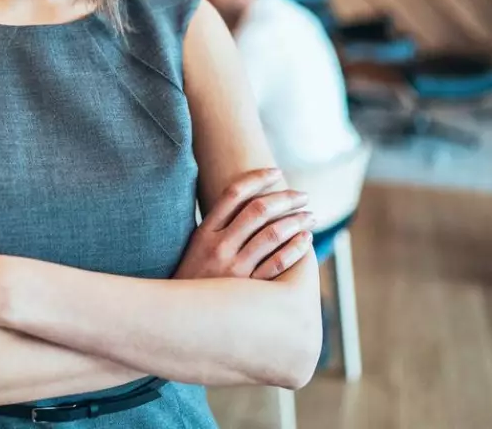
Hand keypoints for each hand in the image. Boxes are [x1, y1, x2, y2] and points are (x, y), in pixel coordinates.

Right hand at [175, 168, 315, 280]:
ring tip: (310, 216)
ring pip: (272, 234)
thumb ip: (217, 228)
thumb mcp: (196, 250)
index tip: (276, 172)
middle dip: (285, 198)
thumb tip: (244, 204)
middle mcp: (219, 246)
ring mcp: (234, 268)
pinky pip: (278, 263)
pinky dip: (296, 248)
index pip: (234, 193)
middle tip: (303, 195)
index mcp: (205, 232)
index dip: (257, 178)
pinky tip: (305, 240)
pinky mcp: (248, 289)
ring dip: (296, 221)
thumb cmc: (193, 281)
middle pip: (258, 210)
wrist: (182, 319)